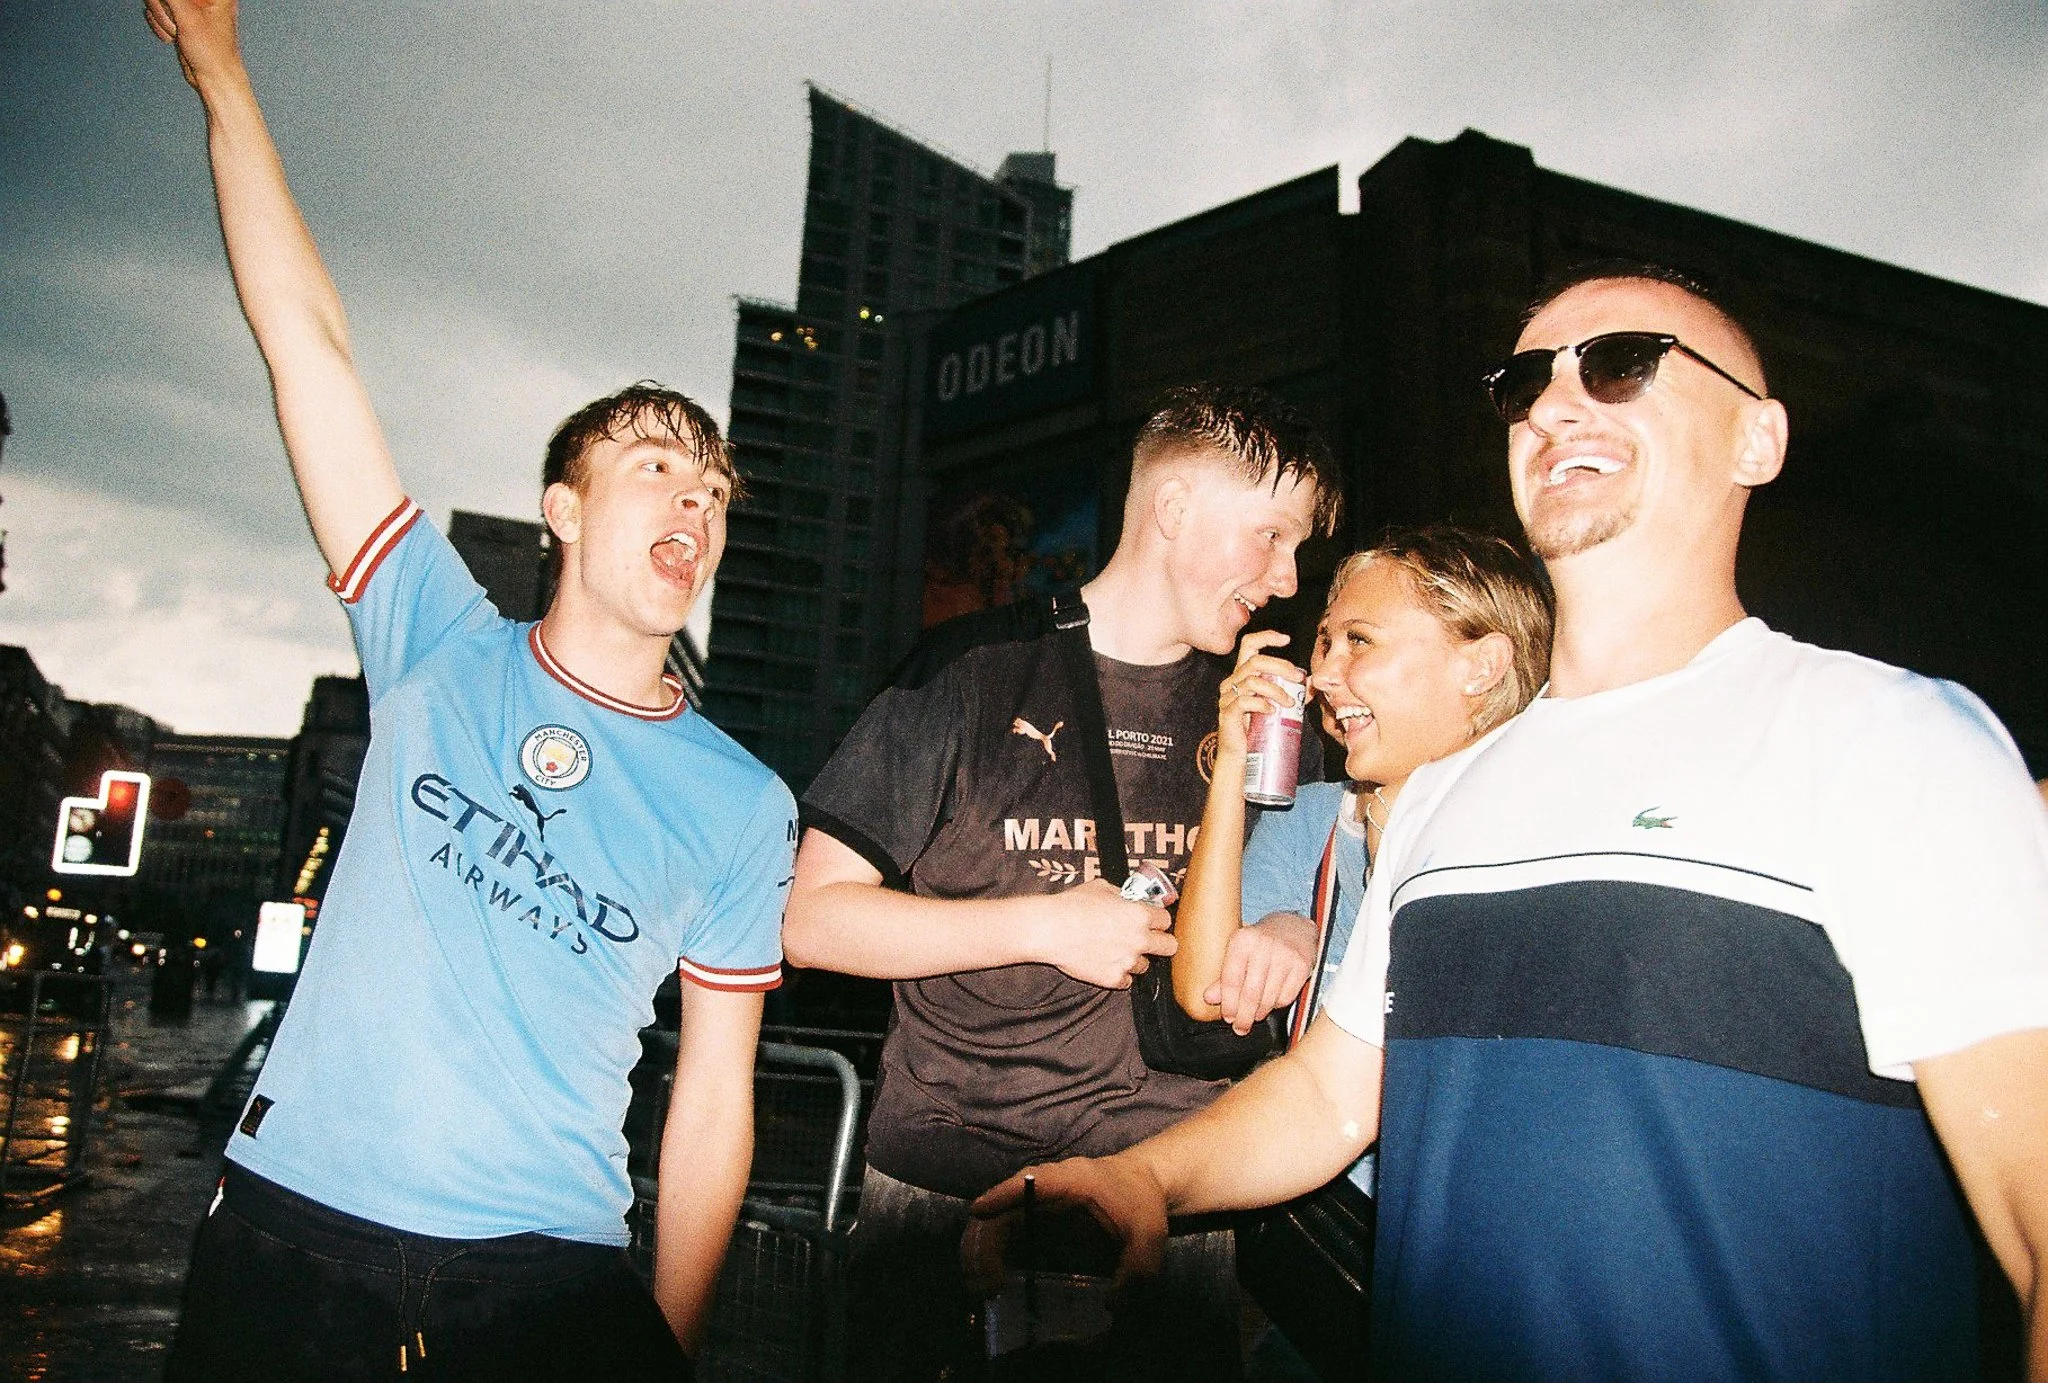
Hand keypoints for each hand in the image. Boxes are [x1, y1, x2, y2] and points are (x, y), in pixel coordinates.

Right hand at [144, 0, 241, 89]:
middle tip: (177, 24)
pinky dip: (161, 25)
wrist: (213, 78)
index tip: (173, 8)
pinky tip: (175, 37)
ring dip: (162, 18)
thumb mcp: (187, 15)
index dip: (172, 2)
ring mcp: (189, 4)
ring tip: (178, 34)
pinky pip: (156, 10)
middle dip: (163, 7)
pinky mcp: (178, 15)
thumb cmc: (212, 51)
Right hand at [963, 1156, 1168, 1297]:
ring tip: (983, 1291)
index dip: (1001, 1195)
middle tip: (985, 1286)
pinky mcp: (1034, 1219)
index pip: (1029, 1182)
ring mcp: (1035, 1203)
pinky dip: (990, 1256)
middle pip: (1001, 1207)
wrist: (1144, 1184)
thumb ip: (1136, 1272)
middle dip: (983, 1242)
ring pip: (994, 1221)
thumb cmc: (1142, 1202)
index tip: (979, 1213)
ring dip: (979, 1253)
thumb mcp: (1149, 1237)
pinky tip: (993, 1284)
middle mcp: (1043, 1187)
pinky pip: (1003, 1233)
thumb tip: (1111, 1307)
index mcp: (1070, 1180)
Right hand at [1032, 879, 1175, 989]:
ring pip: (1145, 966)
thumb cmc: (1072, 905)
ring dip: (1135, 959)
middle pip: (1170, 947)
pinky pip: (1126, 981)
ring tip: (1116, 952)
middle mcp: (1139, 939)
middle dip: (1160, 943)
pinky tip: (1106, 963)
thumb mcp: (1101, 887)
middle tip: (1147, 941)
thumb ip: (1122, 895)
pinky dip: (1119, 974)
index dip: (1158, 920)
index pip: (1166, 920)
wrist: (1049, 929)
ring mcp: (1127, 961)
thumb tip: (1128, 898)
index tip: (1151, 922)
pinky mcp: (1113, 979)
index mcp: (1140, 915)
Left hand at [1205, 913, 1316, 1033]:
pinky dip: (1277, 1005)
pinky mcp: (1302, 965)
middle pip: (1251, 993)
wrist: (1294, 926)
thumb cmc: (1260, 942)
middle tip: (1240, 1028)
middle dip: (1244, 1016)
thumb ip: (1224, 976)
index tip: (1228, 1017)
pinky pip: (1286, 997)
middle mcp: (1264, 946)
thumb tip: (1207, 998)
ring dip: (1260, 1013)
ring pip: (1269, 998)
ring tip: (1255, 1016)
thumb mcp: (1239, 952)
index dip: (1228, 1003)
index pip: (1231, 980)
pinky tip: (1272, 1002)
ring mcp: (1286, 955)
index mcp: (1242, 940)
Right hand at [1216, 631, 1304, 757]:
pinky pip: (1245, 700)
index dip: (1266, 637)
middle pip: (1255, 661)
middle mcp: (1232, 681)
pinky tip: (1272, 712)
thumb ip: (1292, 692)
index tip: (1287, 639)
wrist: (1241, 756)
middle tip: (1298, 679)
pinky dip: (1262, 704)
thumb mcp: (1277, 706)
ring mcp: (1228, 696)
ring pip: (1253, 681)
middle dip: (1281, 666)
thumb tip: (1311, 682)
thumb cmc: (1258, 729)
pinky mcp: (1228, 712)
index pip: (1249, 645)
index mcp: (1242, 674)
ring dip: (1277, 690)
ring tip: (1290, 703)